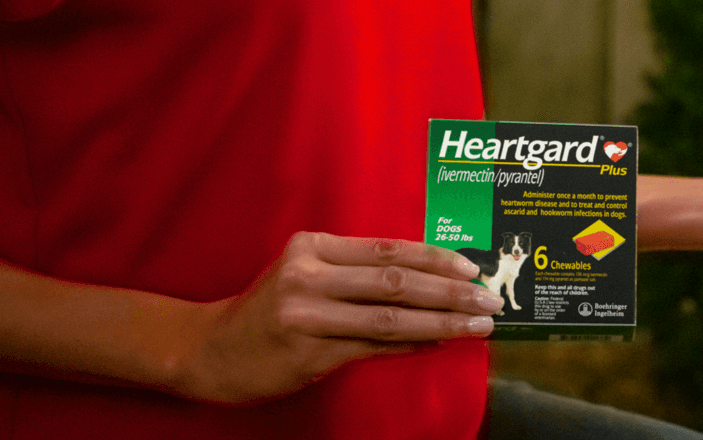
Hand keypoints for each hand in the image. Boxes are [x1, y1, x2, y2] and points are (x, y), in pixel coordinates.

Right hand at [169, 232, 500, 403]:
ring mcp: (306, 315)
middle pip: (396, 281)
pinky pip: (373, 347)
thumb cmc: (272, 310)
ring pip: (390, 317)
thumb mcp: (307, 275)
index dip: (436, 258)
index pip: (388, 249)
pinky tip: (439, 343)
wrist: (212, 350)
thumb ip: (360, 272)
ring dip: (442, 322)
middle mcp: (307, 276)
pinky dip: (412, 345)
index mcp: (312, 247)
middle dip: (451, 291)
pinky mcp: (308, 352)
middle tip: (490, 300)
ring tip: (478, 325)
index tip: (473, 267)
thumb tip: (432, 278)